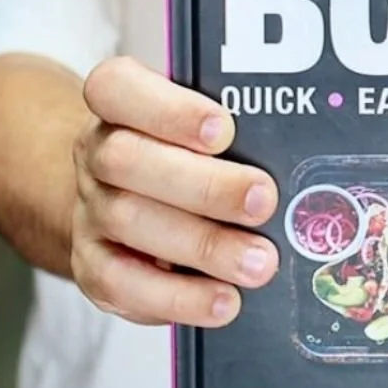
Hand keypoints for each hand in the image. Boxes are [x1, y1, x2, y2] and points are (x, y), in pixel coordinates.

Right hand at [71, 56, 278, 326]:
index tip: (224, 129)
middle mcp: (96, 152)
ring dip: (204, 246)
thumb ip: (236, 128)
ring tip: (259, 262)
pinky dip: (178, 297)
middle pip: (126, 160)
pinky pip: (123, 285)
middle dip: (204, 185)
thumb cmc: (182, 152)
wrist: (125, 195)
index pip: (116, 87)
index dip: (169, 110)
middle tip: (263, 202)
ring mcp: (90, 210)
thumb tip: (298, 148)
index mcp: (118, 102)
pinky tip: (223, 300)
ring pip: (130, 222)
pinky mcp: (93, 265)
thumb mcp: (202, 123)